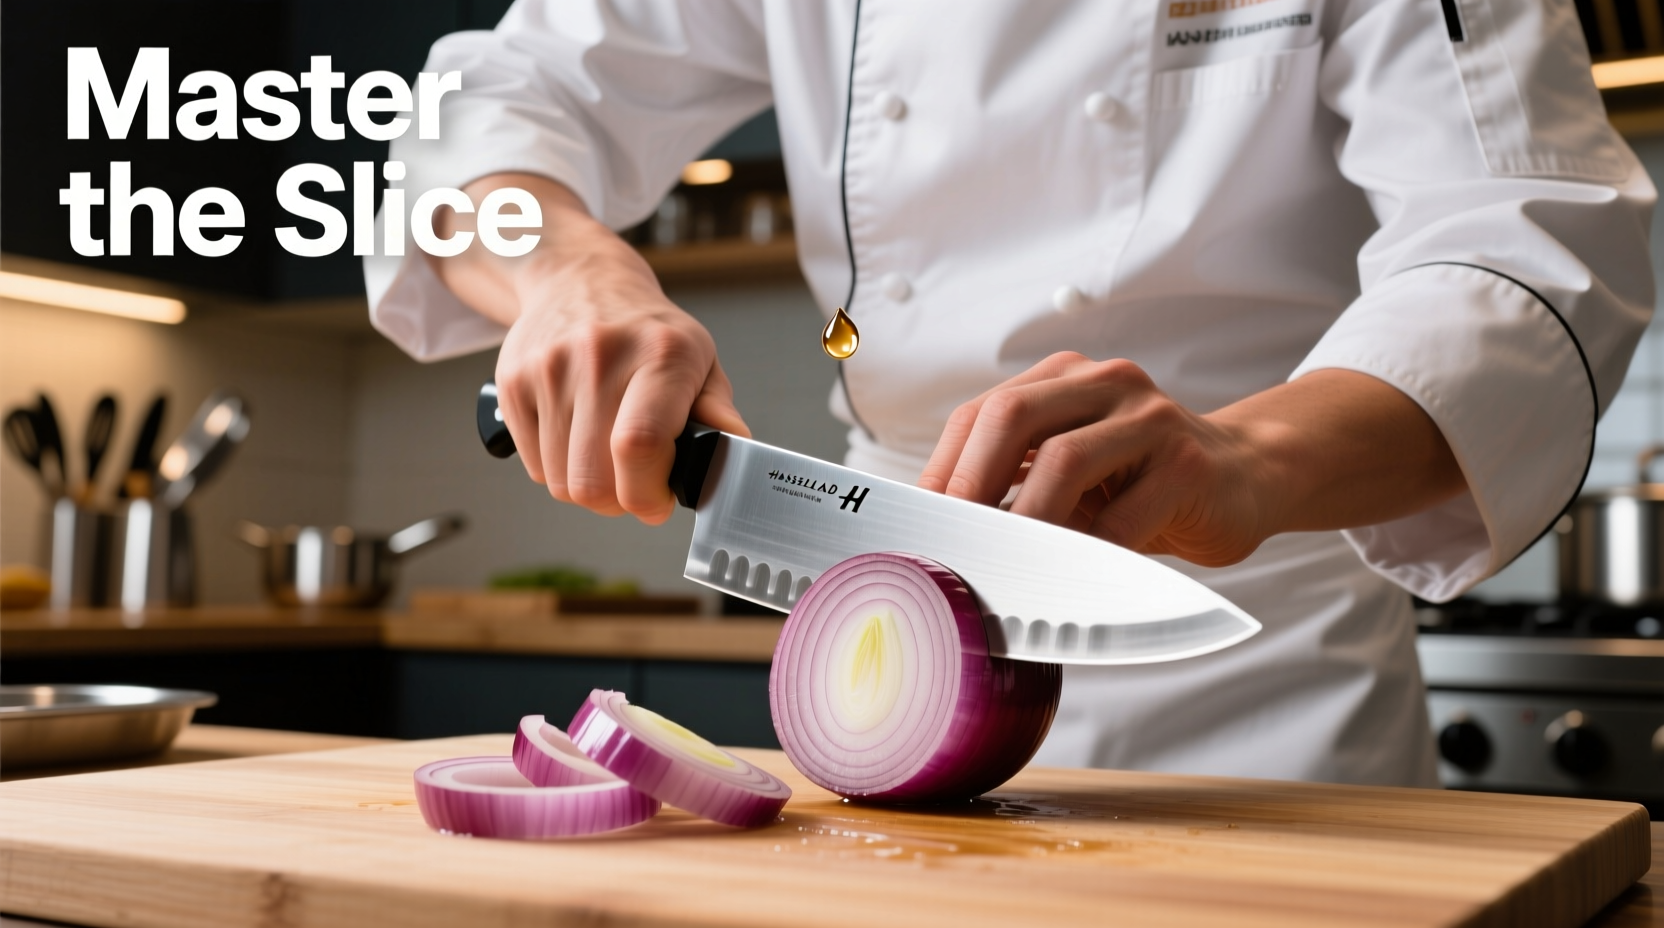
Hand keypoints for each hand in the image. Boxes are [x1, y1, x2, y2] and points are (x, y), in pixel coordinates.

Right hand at [433, 174, 748, 522]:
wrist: (578, 280)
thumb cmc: (647, 331)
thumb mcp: (698, 359)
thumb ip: (716, 410)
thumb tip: (732, 446)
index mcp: (660, 353)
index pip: (640, 444)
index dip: (647, 493)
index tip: (657, 501)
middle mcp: (600, 357)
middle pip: (594, 480)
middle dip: (619, 500)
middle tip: (634, 482)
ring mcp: (549, 369)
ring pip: (561, 482)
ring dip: (588, 485)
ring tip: (606, 455)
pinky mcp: (513, 383)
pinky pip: (534, 467)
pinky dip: (558, 468)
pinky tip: (577, 437)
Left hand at [919, 352, 1465, 566]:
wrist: (1248, 476)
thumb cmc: (1143, 484)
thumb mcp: (1074, 475)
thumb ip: (1018, 487)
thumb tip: (943, 540)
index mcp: (1064, 380)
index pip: (981, 412)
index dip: (943, 469)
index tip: (922, 528)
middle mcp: (1104, 384)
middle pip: (1013, 415)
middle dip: (971, 484)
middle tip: (953, 543)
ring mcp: (1150, 419)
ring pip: (1065, 460)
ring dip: (1025, 523)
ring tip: (1005, 567)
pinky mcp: (1189, 464)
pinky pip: (1125, 516)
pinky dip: (1088, 554)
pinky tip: (1072, 581)